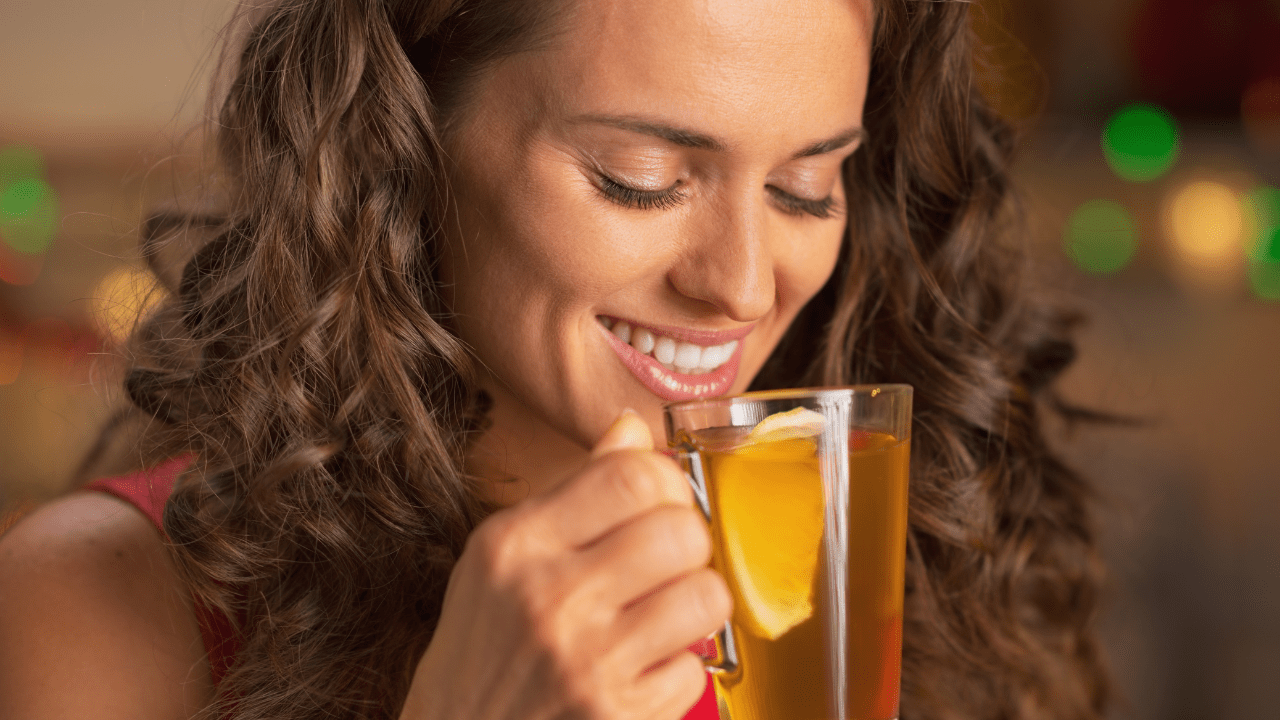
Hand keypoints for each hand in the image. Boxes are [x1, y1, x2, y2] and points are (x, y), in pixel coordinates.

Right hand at [400, 411, 730, 719]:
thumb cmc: (481, 648)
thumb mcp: (502, 557)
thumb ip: (573, 491)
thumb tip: (632, 429)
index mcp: (517, 543)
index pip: (633, 475)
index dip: (667, 482)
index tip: (661, 501)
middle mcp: (550, 597)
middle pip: (681, 530)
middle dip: (687, 542)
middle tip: (665, 562)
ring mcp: (587, 661)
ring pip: (706, 596)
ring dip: (694, 604)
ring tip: (662, 612)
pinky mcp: (617, 715)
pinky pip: (695, 668)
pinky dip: (677, 668)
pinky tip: (641, 667)